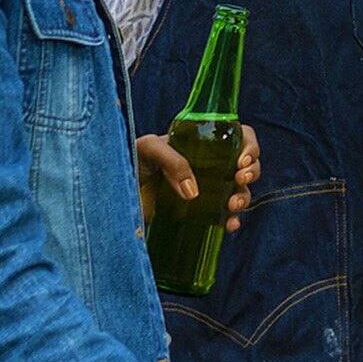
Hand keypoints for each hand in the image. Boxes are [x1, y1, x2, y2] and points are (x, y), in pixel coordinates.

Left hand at [137, 126, 259, 232]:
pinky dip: (232, 220)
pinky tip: (229, 225)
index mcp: (203, 142)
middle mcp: (209, 165)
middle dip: (252, 171)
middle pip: (246, 163)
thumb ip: (172, 161)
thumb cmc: (129, 162)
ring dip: (244, 197)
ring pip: (239, 190)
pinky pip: (223, 216)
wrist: (110, 196)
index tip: (241, 160)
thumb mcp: (148, 149)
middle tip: (240, 178)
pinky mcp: (197, 214)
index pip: (238, 136)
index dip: (249, 146)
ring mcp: (206, 190)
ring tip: (233, 206)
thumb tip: (194, 192)